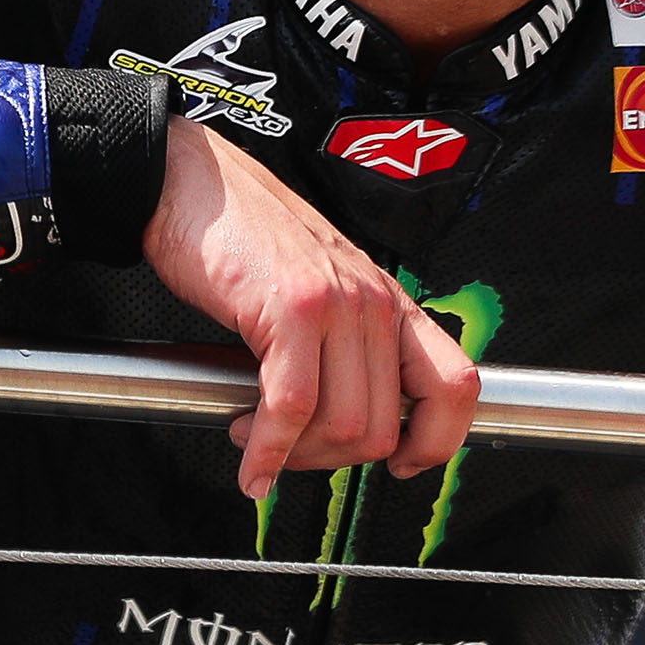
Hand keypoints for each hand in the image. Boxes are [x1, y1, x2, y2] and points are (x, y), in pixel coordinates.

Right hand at [143, 119, 480, 499]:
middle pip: (385, 426)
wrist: (190, 181)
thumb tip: (341, 419)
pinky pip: (292, 407)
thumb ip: (342, 343)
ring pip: (345, 425)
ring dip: (296, 455)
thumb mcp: (317, 287)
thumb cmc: (242, 235)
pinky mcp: (291, 308)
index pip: (455, 384)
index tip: (403, 463)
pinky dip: (267, 451)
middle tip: (290, 451)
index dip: (438, 440)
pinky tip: (249, 461)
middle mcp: (374, 302)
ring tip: (257, 436)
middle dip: (331, 459)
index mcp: (388, 300)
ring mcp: (337, 304)